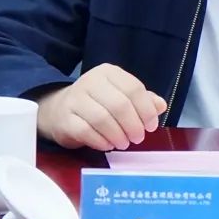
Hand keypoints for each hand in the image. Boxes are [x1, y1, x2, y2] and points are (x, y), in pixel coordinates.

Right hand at [35, 64, 166, 150]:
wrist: (59, 110)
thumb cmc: (97, 103)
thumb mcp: (120, 96)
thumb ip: (142, 100)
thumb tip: (160, 106)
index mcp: (108, 73)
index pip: (133, 88)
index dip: (146, 110)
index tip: (151, 126)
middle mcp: (90, 81)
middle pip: (119, 104)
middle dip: (133, 125)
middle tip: (138, 138)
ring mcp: (75, 99)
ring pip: (103, 119)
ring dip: (118, 135)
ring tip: (124, 143)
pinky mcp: (65, 119)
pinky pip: (86, 132)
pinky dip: (101, 141)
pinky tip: (108, 145)